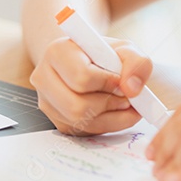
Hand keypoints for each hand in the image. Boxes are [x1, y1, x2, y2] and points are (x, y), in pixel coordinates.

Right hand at [30, 36, 153, 135]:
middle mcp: (44, 77)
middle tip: (127, 98)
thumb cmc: (106, 54)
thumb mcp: (126, 49)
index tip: (121, 80)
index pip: (81, 77)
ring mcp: (47, 101)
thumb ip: (136, 63)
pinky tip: (117, 113)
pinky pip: (82, 131)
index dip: (107, 83)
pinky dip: (106, 125)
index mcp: (57, 51)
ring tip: (125, 105)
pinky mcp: (56, 120)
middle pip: (76, 105)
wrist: (90, 63)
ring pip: (79, 121)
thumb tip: (131, 90)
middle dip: (109, 104)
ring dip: (110, 117)